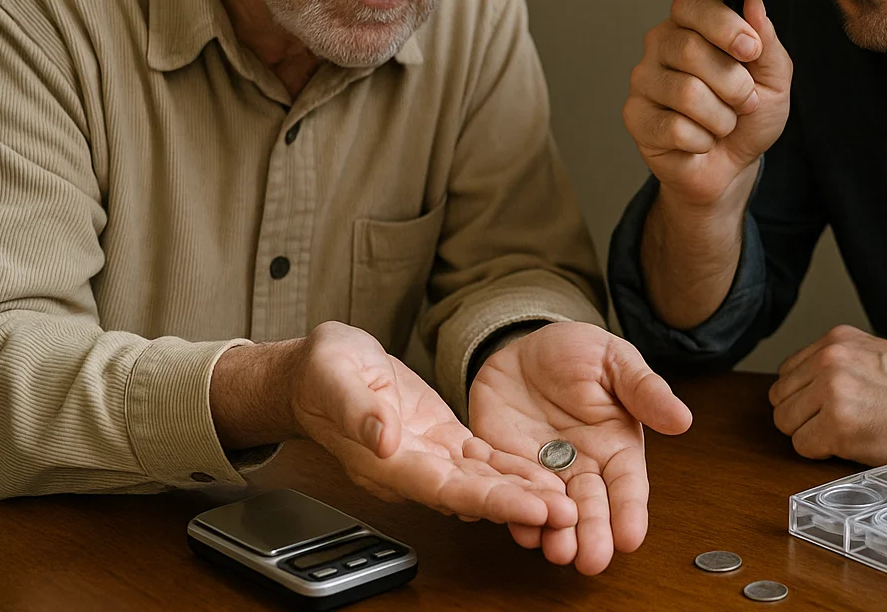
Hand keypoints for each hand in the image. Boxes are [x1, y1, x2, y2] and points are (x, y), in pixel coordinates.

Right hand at [287, 321, 575, 529]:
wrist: (317, 372)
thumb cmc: (322, 371)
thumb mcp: (334, 375)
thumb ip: (359, 410)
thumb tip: (383, 438)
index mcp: (386, 460)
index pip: (444, 488)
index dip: (489, 500)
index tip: (530, 508)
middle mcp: (412, 468)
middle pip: (472, 494)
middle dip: (520, 505)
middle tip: (568, 515)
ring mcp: (429, 457)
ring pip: (483, 481)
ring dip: (524, 493)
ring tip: (569, 503)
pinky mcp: (442, 440)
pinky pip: (482, 461)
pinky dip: (513, 470)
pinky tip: (545, 476)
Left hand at [468, 322, 692, 574]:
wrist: (524, 346)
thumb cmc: (578, 352)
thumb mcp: (615, 361)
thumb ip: (644, 390)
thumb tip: (682, 418)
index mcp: (616, 446)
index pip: (627, 486)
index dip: (629, 512)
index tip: (630, 538)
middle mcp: (582, 466)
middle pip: (590, 508)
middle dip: (592, 535)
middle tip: (592, 560)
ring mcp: (544, 471)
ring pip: (551, 510)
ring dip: (554, 533)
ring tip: (557, 551)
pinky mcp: (506, 467)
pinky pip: (509, 491)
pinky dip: (513, 511)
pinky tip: (519, 527)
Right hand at [623, 0, 792, 207]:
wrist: (733, 166)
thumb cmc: (748, 117)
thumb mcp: (773, 77)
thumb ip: (766, 40)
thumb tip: (754, 2)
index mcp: (692, 24)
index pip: (692, 2)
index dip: (723, 24)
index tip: (750, 50)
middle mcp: (661, 45)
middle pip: (690, 50)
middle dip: (733, 84)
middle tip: (744, 100)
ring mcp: (644, 80)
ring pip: (686, 92)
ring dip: (721, 117)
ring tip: (723, 122)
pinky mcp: (635, 116)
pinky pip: (674, 127)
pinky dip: (702, 141)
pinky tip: (700, 140)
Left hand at [768, 324, 886, 464]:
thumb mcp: (873, 354)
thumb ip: (836, 362)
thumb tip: (804, 385)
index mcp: (835, 340)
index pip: (788, 371)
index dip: (804, 395)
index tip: (824, 406)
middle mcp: (828, 360)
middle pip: (780, 397)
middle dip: (802, 415)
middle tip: (834, 424)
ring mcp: (831, 392)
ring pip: (785, 422)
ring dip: (809, 434)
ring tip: (843, 433)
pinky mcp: (836, 425)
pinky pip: (802, 446)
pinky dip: (820, 452)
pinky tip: (848, 445)